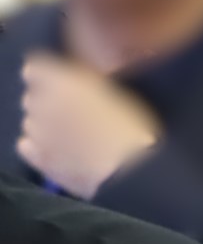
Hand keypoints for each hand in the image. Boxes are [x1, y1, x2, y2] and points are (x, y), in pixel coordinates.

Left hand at [17, 53, 157, 197]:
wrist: (132, 172)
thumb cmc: (135, 132)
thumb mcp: (120, 98)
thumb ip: (89, 87)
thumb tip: (77, 84)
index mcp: (67, 85)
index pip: (34, 71)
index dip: (46, 77)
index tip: (60, 85)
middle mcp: (46, 106)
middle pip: (30, 99)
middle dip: (46, 104)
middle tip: (70, 115)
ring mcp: (40, 134)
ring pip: (30, 123)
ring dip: (43, 126)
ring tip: (68, 137)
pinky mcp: (39, 159)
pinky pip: (26, 145)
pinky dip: (36, 146)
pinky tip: (57, 152)